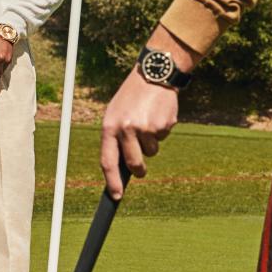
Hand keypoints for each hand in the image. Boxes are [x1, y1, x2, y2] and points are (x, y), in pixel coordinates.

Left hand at [100, 27, 199, 199]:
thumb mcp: (115, 114)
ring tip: (147, 121)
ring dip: (151, 143)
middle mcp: (127, 128)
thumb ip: (116, 138)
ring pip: (151, 152)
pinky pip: (163, 138)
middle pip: (134, 163)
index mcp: (110, 126)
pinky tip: (157, 114)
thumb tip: (119, 167)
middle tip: (141, 170)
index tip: (115, 196)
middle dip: (139, 170)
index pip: (107, 161)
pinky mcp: (163, 125)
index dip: (112, 182)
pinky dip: (161, 131)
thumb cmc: (131, 98)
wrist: (154, 74)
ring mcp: (146, 127)